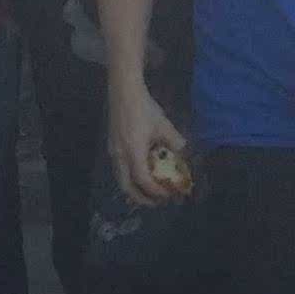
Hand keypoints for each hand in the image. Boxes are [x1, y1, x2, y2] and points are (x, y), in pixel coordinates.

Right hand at [110, 89, 194, 207]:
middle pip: (126, 186)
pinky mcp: (112, 146)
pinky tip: (141, 173)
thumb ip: (174, 141)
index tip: (168, 194)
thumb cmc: (144, 107)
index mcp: (133, 151)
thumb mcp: (163, 124)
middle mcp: (119, 155)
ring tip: (150, 191)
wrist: (123, 91)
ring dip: (135, 188)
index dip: (156, 191)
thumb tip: (183, 152)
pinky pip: (119, 169)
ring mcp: (113, 151)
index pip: (143, 180)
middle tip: (157, 202)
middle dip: (141, 198)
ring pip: (121, 179)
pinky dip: (130, 177)